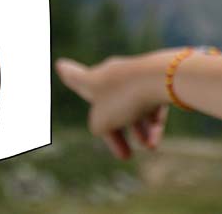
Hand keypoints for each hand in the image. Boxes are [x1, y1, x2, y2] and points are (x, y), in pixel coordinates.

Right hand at [55, 51, 173, 159]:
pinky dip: (154, 122)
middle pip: (111, 106)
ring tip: (150, 147)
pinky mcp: (157, 80)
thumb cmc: (125, 98)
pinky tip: (156, 139)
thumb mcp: (102, 122)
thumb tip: (109, 123)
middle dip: (119, 132)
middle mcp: (113, 74)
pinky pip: (152, 104)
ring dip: (140, 131)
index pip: (75, 77)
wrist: (161, 79)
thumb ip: (100, 126)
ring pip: (134, 108)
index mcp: (93, 79)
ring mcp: (136, 75)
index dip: (67, 73)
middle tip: (126, 157)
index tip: (60, 64)